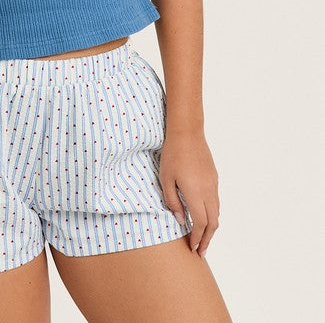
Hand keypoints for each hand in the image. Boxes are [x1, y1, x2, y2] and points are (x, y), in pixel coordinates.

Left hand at [158, 129, 219, 257]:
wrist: (187, 132)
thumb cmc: (173, 154)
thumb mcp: (166, 179)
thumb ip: (173, 201)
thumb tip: (180, 220)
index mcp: (195, 193)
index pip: (200, 223)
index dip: (197, 238)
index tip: (193, 248)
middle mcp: (208, 191)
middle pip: (213, 222)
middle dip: (207, 239)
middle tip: (201, 252)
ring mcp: (213, 184)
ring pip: (217, 212)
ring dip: (211, 228)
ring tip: (203, 238)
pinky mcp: (214, 178)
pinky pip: (216, 201)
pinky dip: (212, 214)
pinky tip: (203, 216)